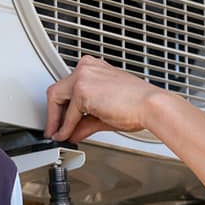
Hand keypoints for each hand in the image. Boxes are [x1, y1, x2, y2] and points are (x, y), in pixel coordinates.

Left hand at [45, 56, 166, 141]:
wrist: (151, 106)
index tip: (59, 122)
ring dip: (56, 121)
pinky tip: (67, 135)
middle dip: (54, 114)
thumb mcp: (103, 114)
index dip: (60, 108)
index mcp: (93, 68)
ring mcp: (83, 76)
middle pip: (57, 91)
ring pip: (57, 99)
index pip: (67, 87)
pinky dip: (65, 127)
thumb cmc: (137, 105)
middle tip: (54, 131)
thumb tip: (73, 132)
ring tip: (59, 136)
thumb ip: (84, 122)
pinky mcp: (82, 89)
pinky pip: (68, 113)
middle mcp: (87, 68)